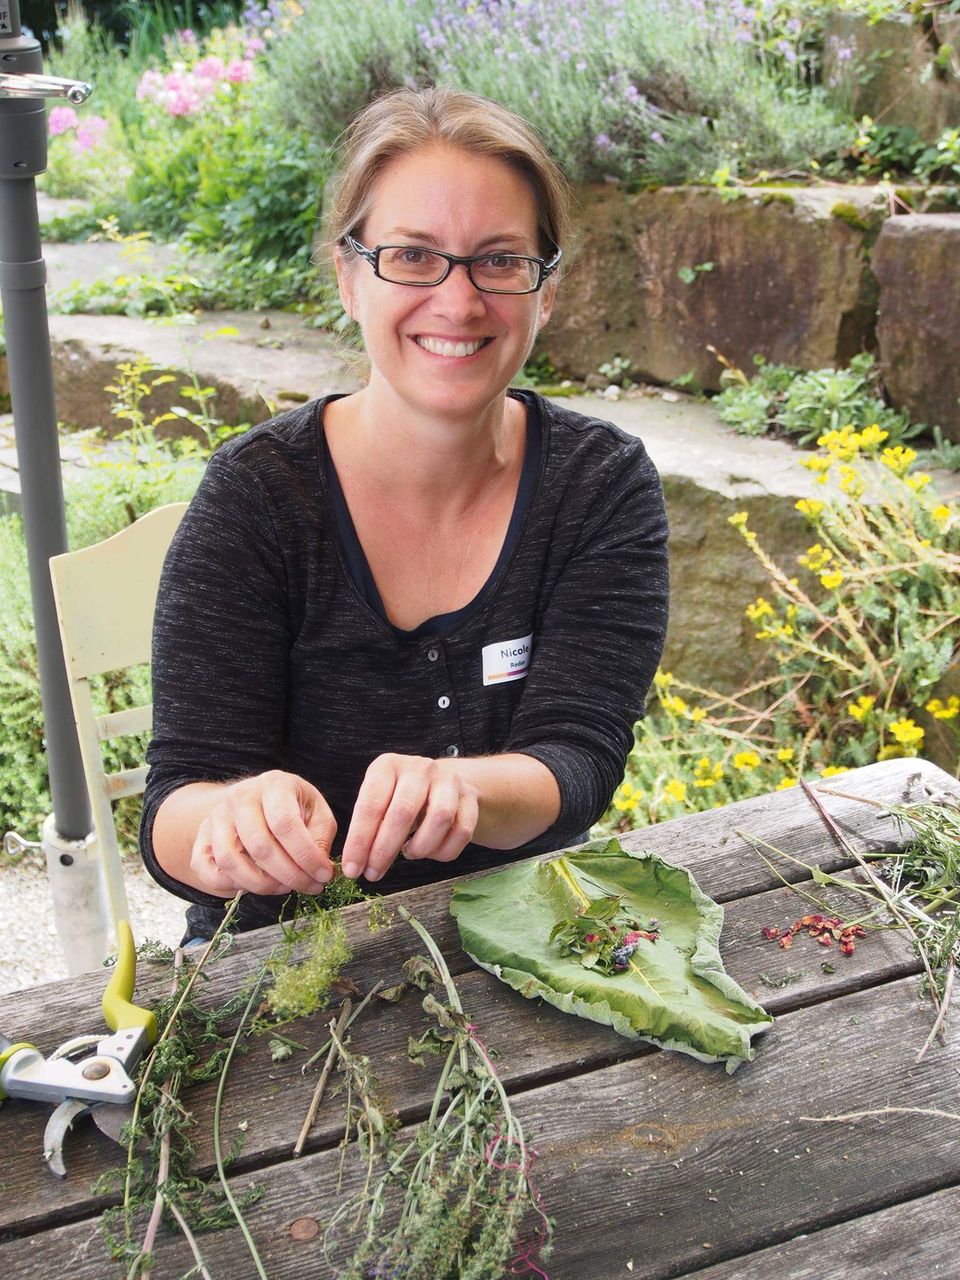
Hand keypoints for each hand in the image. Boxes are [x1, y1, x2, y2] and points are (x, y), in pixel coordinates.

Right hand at [189, 770, 336, 896]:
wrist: (255, 800)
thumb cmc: (293, 808)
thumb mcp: (316, 813)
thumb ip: (320, 838)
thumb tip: (320, 869)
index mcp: (274, 784)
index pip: (286, 823)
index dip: (307, 856)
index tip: (324, 875)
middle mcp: (240, 796)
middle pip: (259, 845)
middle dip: (289, 875)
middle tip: (309, 887)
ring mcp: (217, 816)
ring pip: (230, 860)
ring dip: (261, 884)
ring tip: (285, 887)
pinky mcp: (202, 837)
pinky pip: (206, 870)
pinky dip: (230, 886)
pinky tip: (256, 886)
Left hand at [341, 754, 478, 881]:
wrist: (442, 783)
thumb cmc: (400, 797)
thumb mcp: (379, 801)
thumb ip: (367, 827)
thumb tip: (354, 864)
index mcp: (388, 766)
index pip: (371, 804)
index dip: (359, 840)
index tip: (352, 868)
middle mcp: (419, 768)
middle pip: (403, 812)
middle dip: (384, 850)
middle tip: (373, 874)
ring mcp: (448, 780)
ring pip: (440, 818)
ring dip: (420, 847)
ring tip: (409, 854)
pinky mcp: (470, 797)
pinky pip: (462, 831)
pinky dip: (443, 851)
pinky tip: (430, 851)